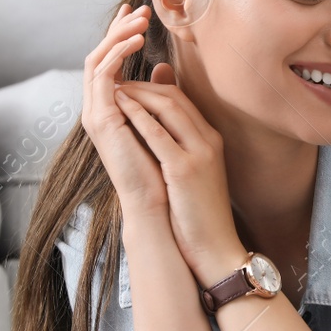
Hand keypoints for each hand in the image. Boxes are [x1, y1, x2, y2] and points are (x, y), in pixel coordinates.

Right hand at [81, 4, 167, 222]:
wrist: (159, 204)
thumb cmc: (163, 169)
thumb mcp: (162, 120)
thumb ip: (159, 94)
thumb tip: (164, 69)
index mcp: (110, 109)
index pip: (109, 62)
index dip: (120, 35)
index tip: (138, 13)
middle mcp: (98, 109)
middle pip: (99, 56)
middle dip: (118, 28)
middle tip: (139, 7)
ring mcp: (95, 114)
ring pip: (97, 60)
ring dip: (118, 35)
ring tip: (141, 19)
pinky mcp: (101, 119)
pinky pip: (104, 75)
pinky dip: (118, 54)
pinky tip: (137, 40)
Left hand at [113, 75, 246, 285]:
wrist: (216, 247)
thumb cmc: (199, 215)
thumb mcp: (193, 175)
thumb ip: (179, 149)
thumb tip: (157, 133)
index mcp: (211, 141)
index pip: (182, 100)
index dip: (154, 88)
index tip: (130, 88)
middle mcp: (208, 141)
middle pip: (175, 97)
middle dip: (144, 85)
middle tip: (117, 82)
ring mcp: (199, 153)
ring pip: (168, 107)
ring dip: (138, 93)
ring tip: (114, 89)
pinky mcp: (185, 169)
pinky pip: (158, 133)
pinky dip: (138, 115)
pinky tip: (120, 107)